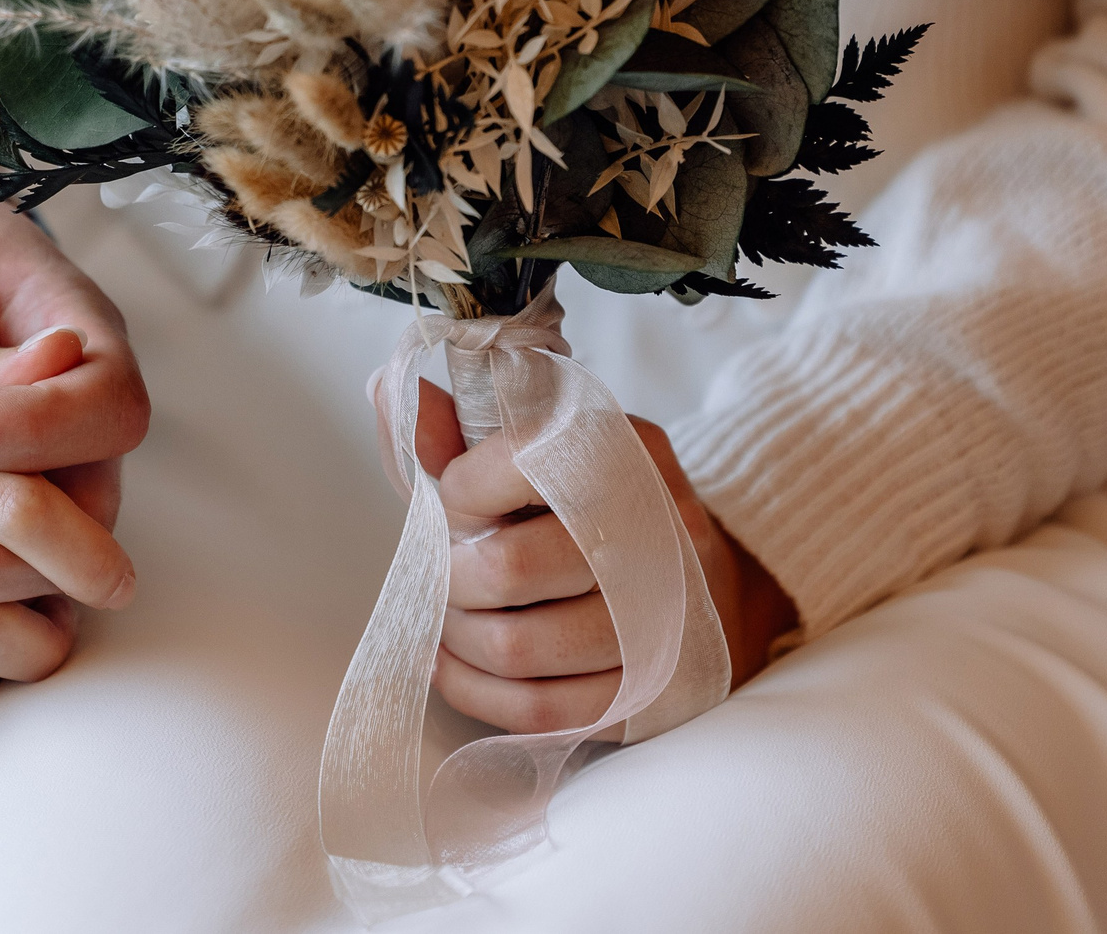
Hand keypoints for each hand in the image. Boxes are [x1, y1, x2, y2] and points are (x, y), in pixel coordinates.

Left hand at [378, 379, 796, 736]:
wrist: (712, 580)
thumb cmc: (597, 510)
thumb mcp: (543, 452)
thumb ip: (464, 433)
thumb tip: (394, 395)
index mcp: (627, 451)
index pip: (524, 464)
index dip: (461, 491)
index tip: (452, 504)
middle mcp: (659, 531)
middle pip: (508, 568)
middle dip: (451, 576)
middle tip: (447, 570)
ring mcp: (665, 619)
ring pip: (518, 649)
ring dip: (459, 638)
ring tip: (452, 618)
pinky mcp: (654, 692)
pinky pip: (543, 712)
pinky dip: (479, 692)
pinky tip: (458, 665)